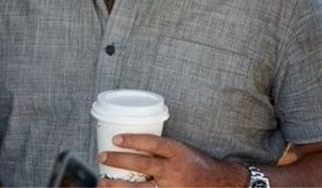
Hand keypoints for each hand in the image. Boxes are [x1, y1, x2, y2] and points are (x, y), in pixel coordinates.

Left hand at [97, 134, 247, 187]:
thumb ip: (163, 151)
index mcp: (179, 153)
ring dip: (117, 185)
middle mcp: (174, 170)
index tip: (116, 139)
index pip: (154, 143)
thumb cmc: (198, 165)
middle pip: (142, 165)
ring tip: (101, 182)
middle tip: (102, 156)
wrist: (219, 183)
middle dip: (119, 160)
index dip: (134, 140)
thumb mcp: (184, 151)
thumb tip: (133, 148)